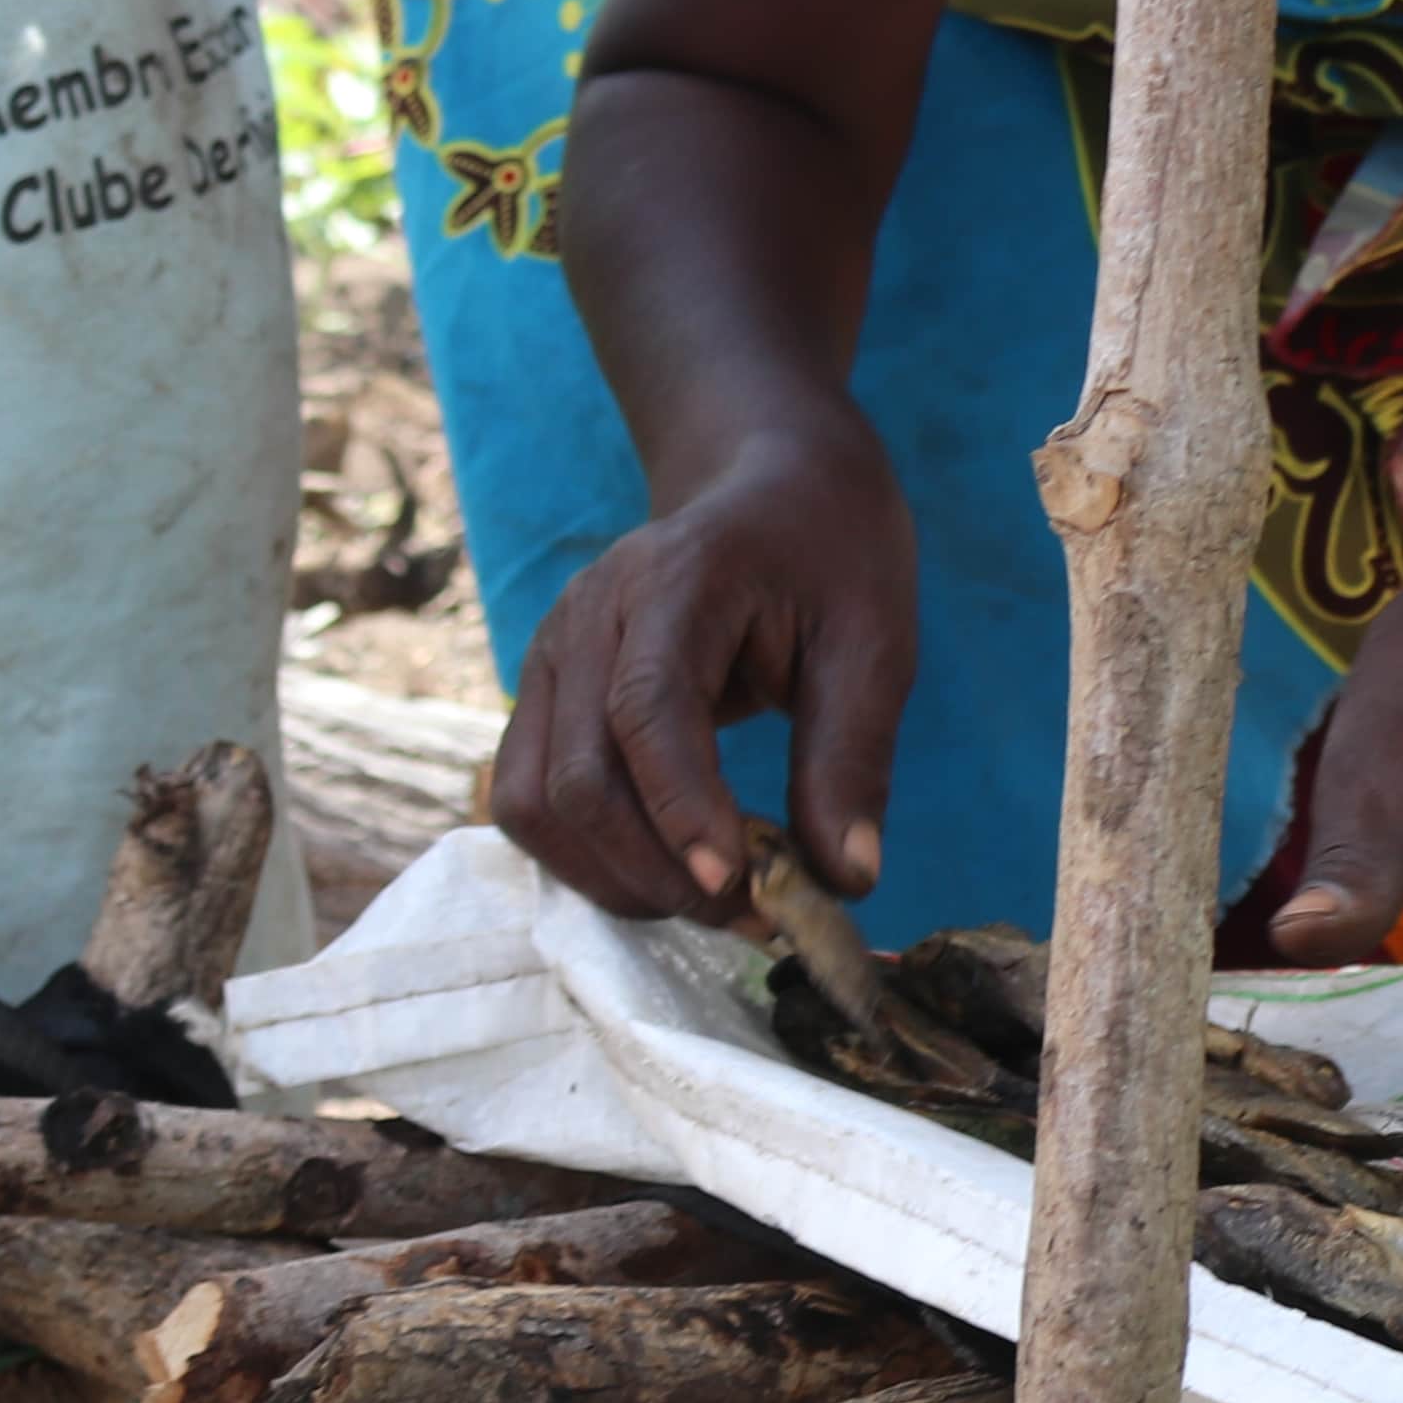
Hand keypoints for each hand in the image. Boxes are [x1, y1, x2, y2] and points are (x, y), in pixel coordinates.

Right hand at [494, 419, 918, 919]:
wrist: (768, 486)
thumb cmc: (829, 554)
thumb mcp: (875, 640)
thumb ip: (853, 756)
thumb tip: (846, 879)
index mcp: (674, 581)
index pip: (647, 710)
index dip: (681, 809)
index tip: (738, 885)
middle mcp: (586, 619)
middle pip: (577, 777)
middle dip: (658, 870)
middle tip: (754, 916)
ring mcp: (548, 657)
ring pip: (533, 804)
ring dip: (614, 878)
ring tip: (713, 902)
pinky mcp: (542, 697)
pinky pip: (527, 800)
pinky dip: (587, 858)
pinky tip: (666, 874)